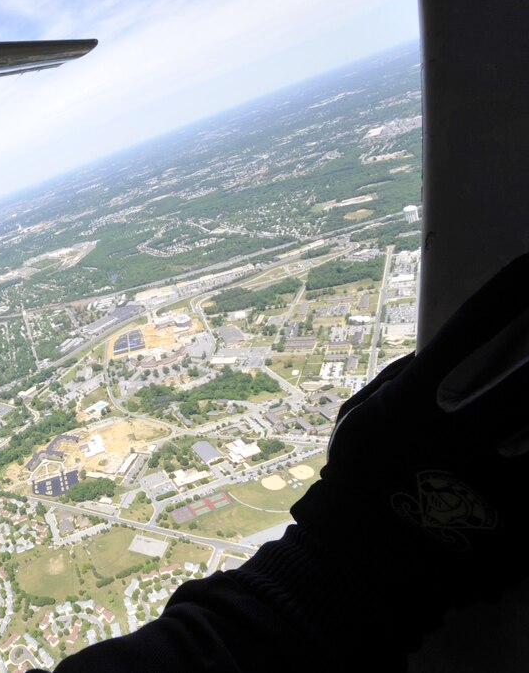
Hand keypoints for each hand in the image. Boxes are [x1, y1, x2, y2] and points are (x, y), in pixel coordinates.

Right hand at [292, 253, 528, 610]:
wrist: (362, 572)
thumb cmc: (354, 487)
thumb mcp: (353, 424)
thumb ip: (393, 380)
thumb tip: (435, 351)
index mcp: (407, 409)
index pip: (468, 333)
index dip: (506, 294)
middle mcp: (451, 441)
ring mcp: (487, 487)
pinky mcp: (515, 525)